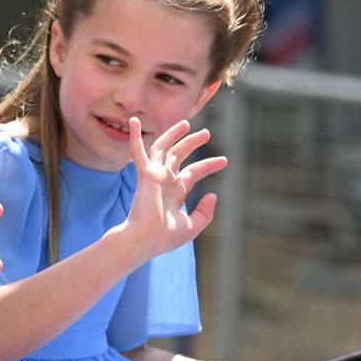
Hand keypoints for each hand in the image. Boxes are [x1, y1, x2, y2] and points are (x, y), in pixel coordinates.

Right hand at [121, 117, 227, 260]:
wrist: (145, 240)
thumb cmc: (165, 238)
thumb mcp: (192, 226)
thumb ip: (205, 212)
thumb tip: (213, 195)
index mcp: (174, 193)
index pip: (193, 173)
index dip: (209, 165)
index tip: (224, 160)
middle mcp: (164, 181)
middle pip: (179, 156)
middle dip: (192, 143)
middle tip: (206, 133)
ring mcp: (154, 176)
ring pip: (163, 148)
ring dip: (173, 134)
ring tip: (186, 123)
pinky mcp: (145, 174)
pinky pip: (139, 152)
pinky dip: (136, 137)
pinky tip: (135, 121)